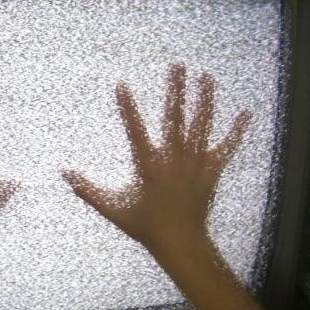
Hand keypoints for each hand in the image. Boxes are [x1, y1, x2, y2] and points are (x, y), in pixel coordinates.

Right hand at [64, 63, 251, 254]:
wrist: (180, 243)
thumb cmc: (145, 226)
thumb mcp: (113, 209)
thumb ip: (88, 191)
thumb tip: (66, 175)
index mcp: (149, 166)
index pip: (135, 130)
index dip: (128, 107)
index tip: (122, 86)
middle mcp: (174, 159)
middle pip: (175, 118)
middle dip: (176, 90)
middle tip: (177, 66)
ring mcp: (195, 164)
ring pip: (201, 126)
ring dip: (203, 101)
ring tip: (206, 77)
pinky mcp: (211, 172)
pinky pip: (225, 148)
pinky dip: (235, 131)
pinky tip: (244, 114)